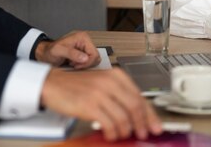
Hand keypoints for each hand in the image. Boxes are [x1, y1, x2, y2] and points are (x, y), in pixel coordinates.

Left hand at [35, 31, 99, 68]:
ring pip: (94, 60)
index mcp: (82, 37)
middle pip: (96, 57)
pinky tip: (75, 63)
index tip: (76, 65)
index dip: (87, 62)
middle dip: (85, 64)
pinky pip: (90, 61)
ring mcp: (85, 47)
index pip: (94, 54)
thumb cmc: (51, 51)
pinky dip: (83, 65)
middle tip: (74, 64)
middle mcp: (85, 41)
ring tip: (74, 63)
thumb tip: (85, 58)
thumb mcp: (59, 51)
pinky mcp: (84, 52)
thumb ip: (72, 53)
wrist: (46, 53)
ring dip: (84, 65)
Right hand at [41, 68, 162, 140]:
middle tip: (142, 134)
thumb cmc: (77, 86)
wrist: (53, 84)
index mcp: (116, 75)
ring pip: (123, 118)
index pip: (140, 96)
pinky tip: (110, 135)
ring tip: (121, 135)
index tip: (156, 126)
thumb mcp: (102, 83)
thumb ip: (119, 95)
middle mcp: (110, 82)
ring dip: (125, 131)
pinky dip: (112, 133)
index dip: (150, 114)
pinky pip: (109, 124)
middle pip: (135, 107)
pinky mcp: (90, 105)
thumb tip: (137, 114)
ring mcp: (100, 93)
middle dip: (141, 124)